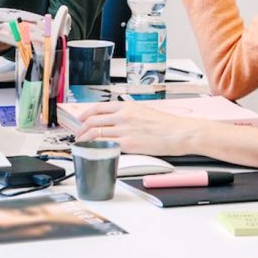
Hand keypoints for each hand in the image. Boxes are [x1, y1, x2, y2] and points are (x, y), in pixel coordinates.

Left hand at [76, 102, 198, 155]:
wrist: (178, 133)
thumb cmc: (166, 124)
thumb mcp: (143, 111)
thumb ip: (128, 113)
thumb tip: (116, 119)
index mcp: (126, 106)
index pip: (98, 108)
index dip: (85, 114)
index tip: (80, 119)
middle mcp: (122, 116)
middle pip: (93, 120)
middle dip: (82, 128)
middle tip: (78, 134)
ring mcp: (124, 130)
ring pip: (96, 133)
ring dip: (85, 139)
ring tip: (83, 143)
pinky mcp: (128, 144)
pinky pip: (106, 145)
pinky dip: (96, 147)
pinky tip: (94, 150)